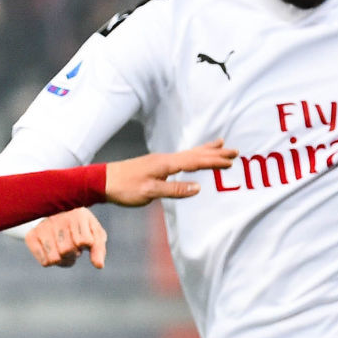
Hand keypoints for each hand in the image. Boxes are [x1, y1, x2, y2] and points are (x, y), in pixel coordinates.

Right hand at [27, 208, 109, 268]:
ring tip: (61, 247)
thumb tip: (99, 265)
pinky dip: (51, 261)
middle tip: (71, 244)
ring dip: (62, 259)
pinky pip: (45, 262)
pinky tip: (51, 251)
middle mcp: (57, 218)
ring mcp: (43, 226)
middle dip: (72, 253)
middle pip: (67, 251)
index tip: (83, 236)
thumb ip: (99, 249)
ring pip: (55, 259)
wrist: (55, 214)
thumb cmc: (81, 227)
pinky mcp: (31, 236)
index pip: (85, 241)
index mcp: (76, 214)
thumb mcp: (94, 234)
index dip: (86, 245)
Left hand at [102, 140, 234, 206]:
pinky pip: (182, 159)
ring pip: (189, 154)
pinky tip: (194, 158)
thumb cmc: (124, 187)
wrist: (102, 181)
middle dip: (215, 153)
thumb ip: (174, 189)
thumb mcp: (150, 192)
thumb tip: (198, 187)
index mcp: (166, 164)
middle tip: (234, 150)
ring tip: (220, 144)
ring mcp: (161, 161)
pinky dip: (193, 156)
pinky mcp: (156, 166)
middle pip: (195, 154)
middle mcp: (165, 159)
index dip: (214, 161)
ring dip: (206, 151)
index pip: (195, 162)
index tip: (230, 161)